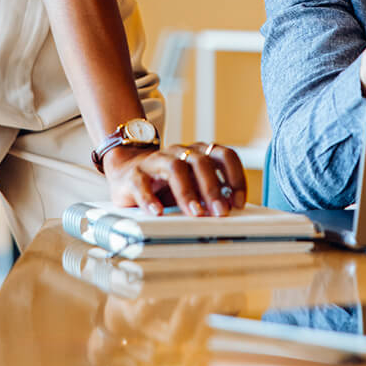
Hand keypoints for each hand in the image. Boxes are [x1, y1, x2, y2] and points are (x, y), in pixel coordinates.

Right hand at [103, 141, 246, 216]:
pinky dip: (151, 198)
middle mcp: (180, 152)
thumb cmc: (165, 182)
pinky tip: (157, 212)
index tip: (238, 202)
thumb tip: (229, 211)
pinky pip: (142, 183)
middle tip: (220, 212)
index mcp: (198, 153)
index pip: (224, 156)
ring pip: (176, 169)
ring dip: (188, 193)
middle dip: (213, 189)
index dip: (235, 177)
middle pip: (201, 162)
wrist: (127, 171)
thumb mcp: (192, 185)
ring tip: (195, 213)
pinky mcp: (135, 174)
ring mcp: (157, 161)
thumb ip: (209, 194)